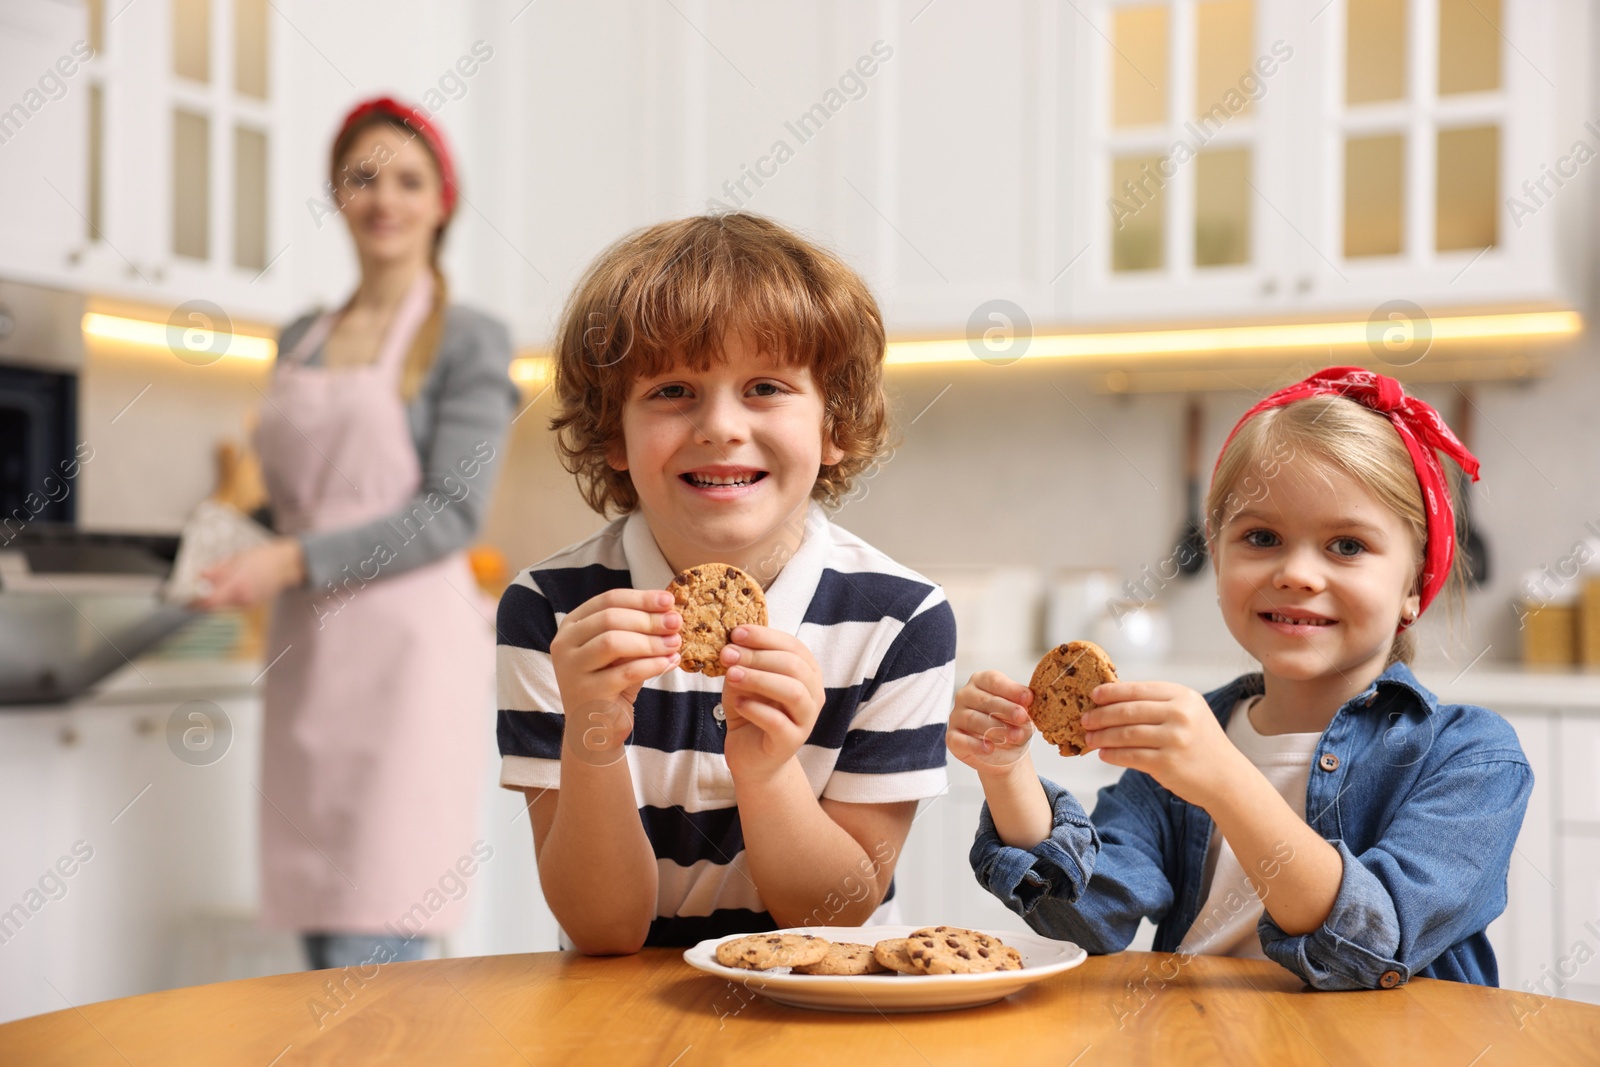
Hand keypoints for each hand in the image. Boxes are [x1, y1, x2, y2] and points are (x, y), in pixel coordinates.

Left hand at [191, 538, 304, 609]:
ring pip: (222, 605)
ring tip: (218, 582)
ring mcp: (247, 603)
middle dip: (202, 599)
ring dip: (214, 597)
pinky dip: (225, 596)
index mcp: (237, 585)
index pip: (209, 601)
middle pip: (213, 605)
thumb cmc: (263, 558)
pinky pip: (231, 603)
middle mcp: (242, 598)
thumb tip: (200, 576)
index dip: (194, 603)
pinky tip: (232, 584)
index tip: (183, 600)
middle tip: (194, 591)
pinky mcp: (250, 604)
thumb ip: (217, 570)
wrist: (286, 565)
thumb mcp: (237, 558)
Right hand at [549, 589, 682, 765]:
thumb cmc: (611, 685)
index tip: (669, 601)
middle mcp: (564, 644)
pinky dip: (652, 664)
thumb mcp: (622, 652)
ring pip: (612, 642)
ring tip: (675, 643)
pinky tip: (670, 662)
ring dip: (650, 641)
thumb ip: (636, 631)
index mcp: (572, 626)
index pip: (607, 600)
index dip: (641, 598)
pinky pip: (625, 672)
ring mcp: (571, 669)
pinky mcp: (585, 693)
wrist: (595, 732)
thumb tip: (669, 611)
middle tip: (676, 622)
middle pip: (609, 618)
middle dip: (648, 619)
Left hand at [718, 625, 823, 785]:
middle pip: (794, 666)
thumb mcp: (743, 681)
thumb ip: (742, 664)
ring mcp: (806, 720)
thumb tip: (732, 645)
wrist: (750, 755)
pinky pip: (778, 722)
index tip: (736, 633)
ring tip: (731, 675)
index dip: (765, 636)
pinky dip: (756, 709)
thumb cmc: (750, 711)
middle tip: (728, 654)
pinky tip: (738, 704)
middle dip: (758, 656)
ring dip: (759, 679)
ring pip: (793, 692)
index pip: (793, 646)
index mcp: (806, 672)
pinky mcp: (791, 742)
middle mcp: (813, 694)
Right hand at [946, 670, 1034, 777]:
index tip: (1029, 698)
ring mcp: (956, 716)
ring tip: (1015, 736)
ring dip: (995, 728)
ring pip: (973, 719)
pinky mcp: (952, 737)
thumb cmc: (1014, 724)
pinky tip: (990, 748)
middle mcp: (965, 695)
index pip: (993, 680)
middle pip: (984, 699)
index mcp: (981, 681)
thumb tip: (1029, 699)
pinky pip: (960, 740)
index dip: (1011, 689)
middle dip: (1006, 709)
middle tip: (1022, 717)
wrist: (1008, 752)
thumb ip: (1023, 705)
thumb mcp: (1022, 712)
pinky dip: (975, 745)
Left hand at [1083, 680, 1242, 807]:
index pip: (1139, 689)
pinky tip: (1103, 754)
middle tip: (1085, 719)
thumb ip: (1158, 704)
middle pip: (1128, 711)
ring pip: (1126, 734)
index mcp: (1184, 696)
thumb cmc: (1201, 743)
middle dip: (1101, 715)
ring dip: (1102, 736)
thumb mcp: (1189, 713)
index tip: (1094, 695)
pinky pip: (1130, 756)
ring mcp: (1174, 739)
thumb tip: (1113, 700)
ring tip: (1089, 738)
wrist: (1226, 778)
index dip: (1112, 692)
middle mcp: (1180, 715)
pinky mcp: (1167, 763)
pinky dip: (1113, 755)